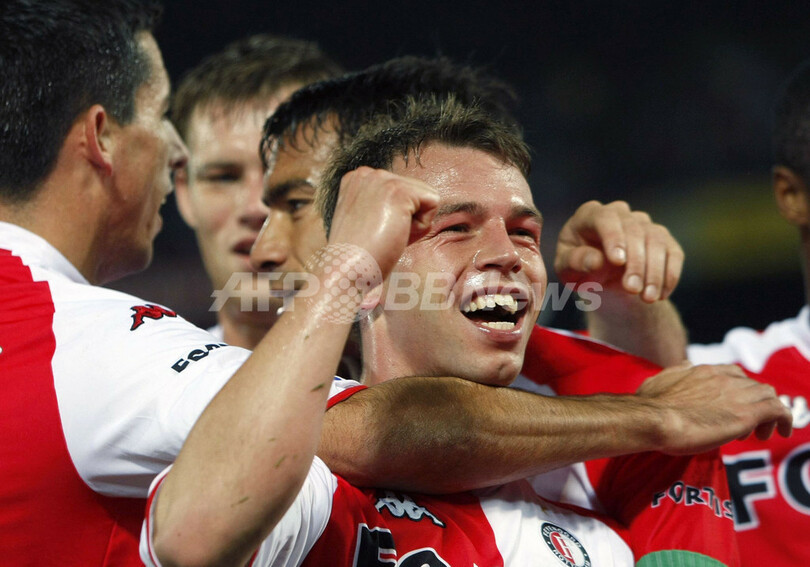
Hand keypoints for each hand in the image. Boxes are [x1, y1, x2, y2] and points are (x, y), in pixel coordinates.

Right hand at [328, 166, 438, 277]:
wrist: (346, 270)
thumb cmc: (357, 257)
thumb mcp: (364, 221)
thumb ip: (381, 206)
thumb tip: (408, 206)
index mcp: (356, 179)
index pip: (400, 191)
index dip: (394, 218)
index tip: (371, 233)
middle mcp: (367, 173)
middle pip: (414, 192)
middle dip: (406, 220)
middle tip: (380, 238)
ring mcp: (382, 179)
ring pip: (425, 198)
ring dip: (414, 224)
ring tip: (387, 236)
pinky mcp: (399, 189)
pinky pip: (433, 203)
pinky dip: (421, 226)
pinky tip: (397, 234)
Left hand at [555, 200, 683, 302]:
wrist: (600, 279)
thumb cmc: (579, 269)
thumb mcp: (567, 270)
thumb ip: (575, 262)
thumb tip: (596, 260)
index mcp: (590, 215)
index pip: (605, 218)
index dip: (613, 237)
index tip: (617, 261)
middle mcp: (619, 213)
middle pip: (634, 230)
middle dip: (635, 262)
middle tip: (632, 289)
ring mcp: (643, 224)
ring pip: (656, 241)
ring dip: (654, 271)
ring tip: (647, 298)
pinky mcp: (663, 240)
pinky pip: (673, 254)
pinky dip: (669, 275)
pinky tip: (660, 295)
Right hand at [637, 362, 792, 454]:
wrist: (652, 418)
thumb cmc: (650, 406)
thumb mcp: (659, 381)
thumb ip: (675, 375)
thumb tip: (680, 369)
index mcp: (703, 371)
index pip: (732, 374)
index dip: (737, 390)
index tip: (731, 407)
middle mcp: (723, 377)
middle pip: (752, 384)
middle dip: (753, 403)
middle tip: (744, 425)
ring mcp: (736, 393)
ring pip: (768, 394)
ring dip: (768, 412)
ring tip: (760, 433)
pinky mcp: (747, 413)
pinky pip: (778, 409)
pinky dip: (784, 419)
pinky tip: (783, 432)